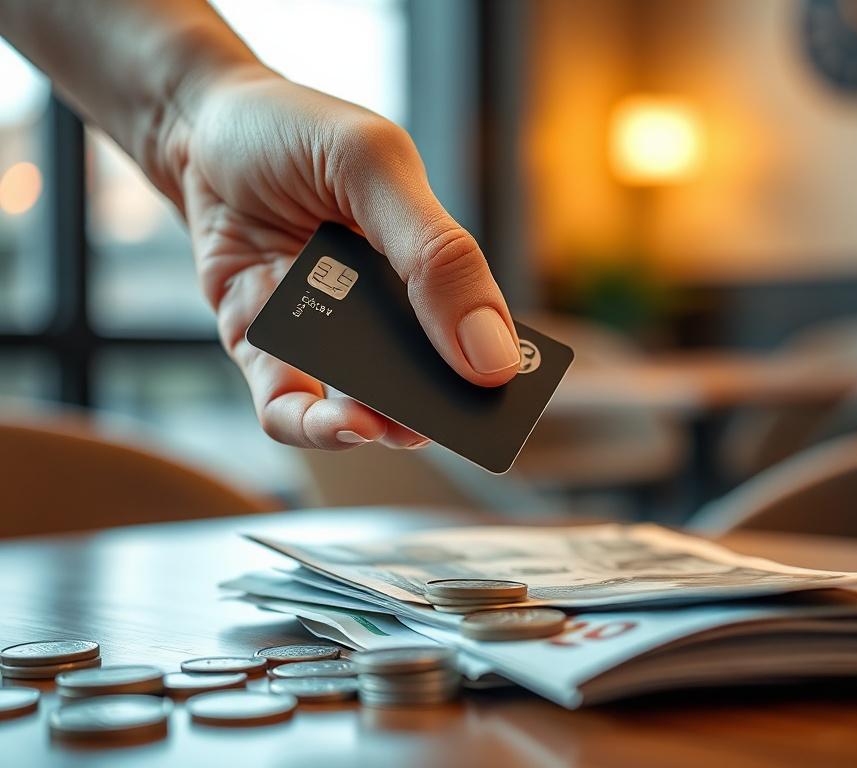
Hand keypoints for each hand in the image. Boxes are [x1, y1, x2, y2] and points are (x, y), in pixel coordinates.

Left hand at [165, 70, 521, 449]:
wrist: (190, 122)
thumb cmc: (294, 133)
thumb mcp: (375, 168)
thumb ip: (436, 253)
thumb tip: (493, 355)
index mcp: (426, 262)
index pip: (475, 327)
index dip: (495, 366)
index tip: (512, 393)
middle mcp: (379, 308)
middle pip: (422, 379)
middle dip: (442, 410)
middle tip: (459, 424)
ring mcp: (320, 333)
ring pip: (360, 405)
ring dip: (383, 424)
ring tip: (395, 426)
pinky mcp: (263, 349)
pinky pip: (287, 407)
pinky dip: (311, 426)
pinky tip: (341, 420)